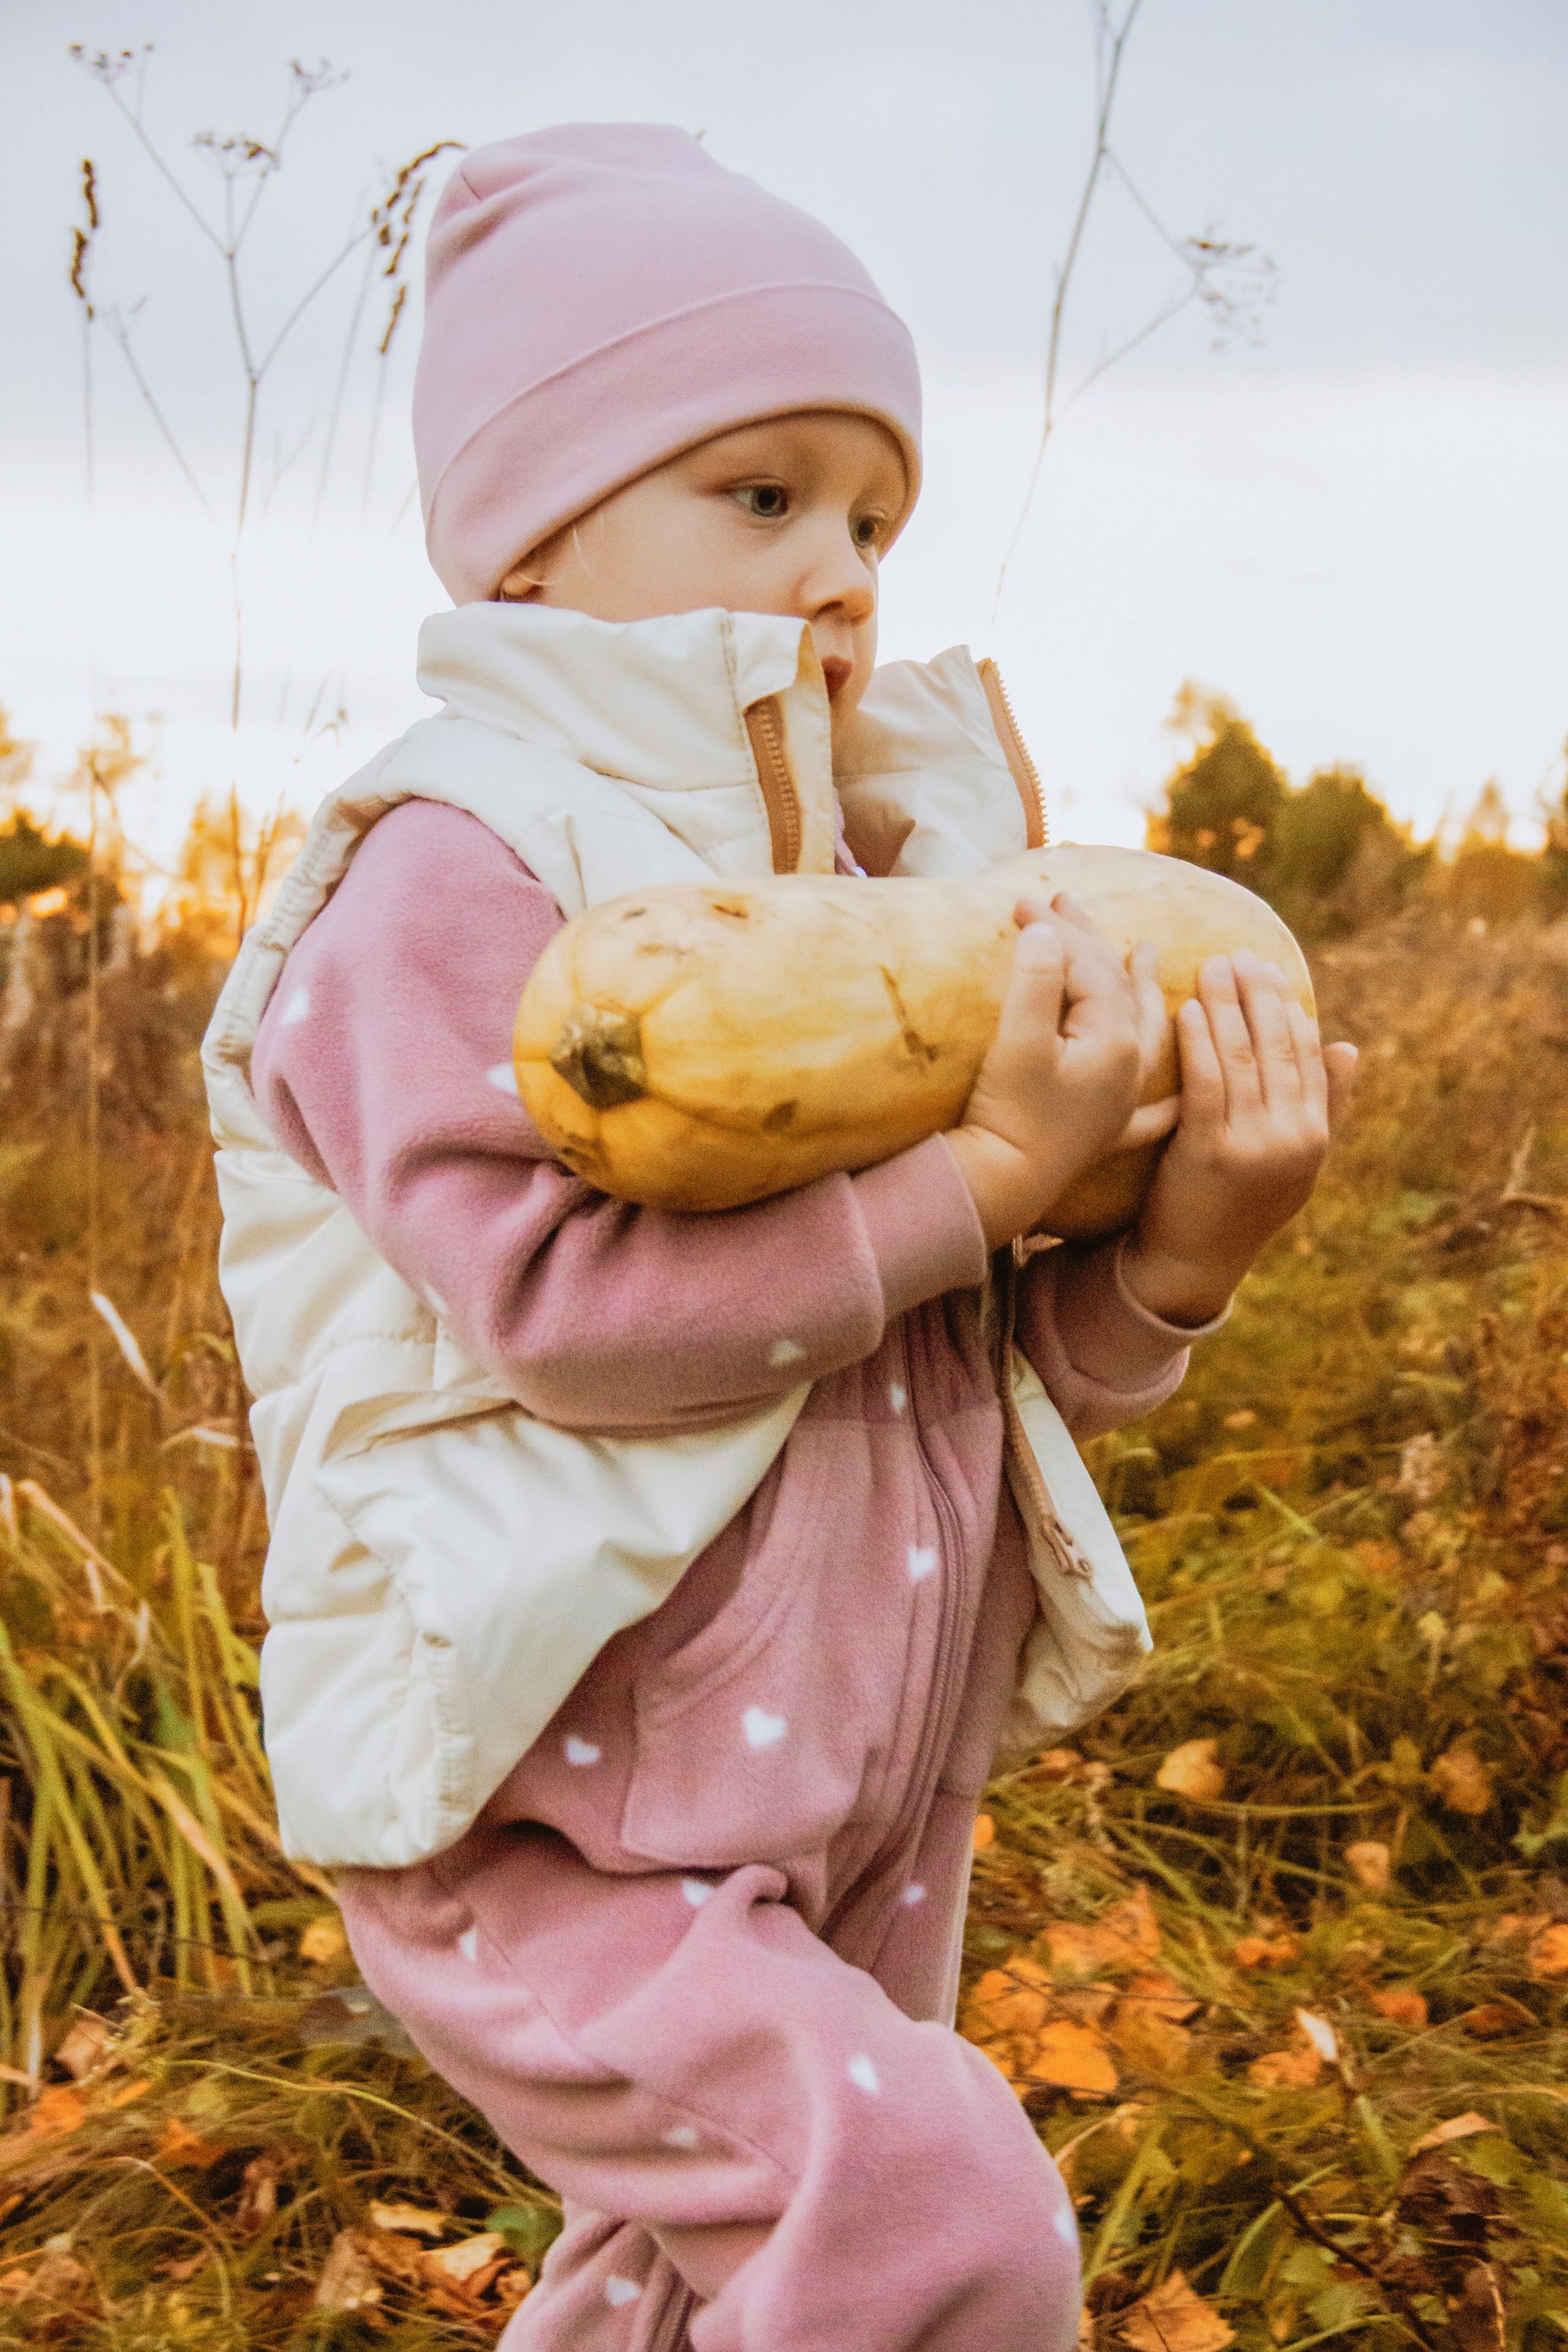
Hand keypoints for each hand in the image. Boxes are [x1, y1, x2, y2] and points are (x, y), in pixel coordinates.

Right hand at [945, 894, 1144, 1250]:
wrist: (1001, 1185)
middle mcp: (1130, 1067)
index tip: (1022, 901)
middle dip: (1089, 942)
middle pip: (1118, 988)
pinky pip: (1149, 1113)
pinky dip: (1166, 1095)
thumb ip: (1037, 980)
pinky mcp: (1103, 1134)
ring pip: (1144, 1033)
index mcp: (1114, 1039)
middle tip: (1065, 903)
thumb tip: (1049, 932)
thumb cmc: (1006, 1112)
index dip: (1056, 929)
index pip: (1089, 966)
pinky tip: (1182, 1095)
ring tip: (1148, 955)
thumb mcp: (1018, 1040)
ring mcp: (1120, 1101)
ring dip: (1141, 990)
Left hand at [1121, 951, 1357, 1325]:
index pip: (1309, 1058)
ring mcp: (1253, 1146)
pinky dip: (1199, 1042)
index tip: (1270, 972)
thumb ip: (1323, 1106)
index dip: (1289, 1011)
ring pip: (1243, 1059)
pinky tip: (1186, 1010)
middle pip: (1279, 1050)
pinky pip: (1206, 1084)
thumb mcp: (1293, 1162)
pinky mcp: (1209, 1153)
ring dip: (1227, 1007)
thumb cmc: (1237, 1206)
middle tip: (1239, 954)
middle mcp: (1292, 1139)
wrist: (1193, 1263)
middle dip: (1259, 997)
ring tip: (1211, 967)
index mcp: (1314, 1137)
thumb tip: (1348, 1046)